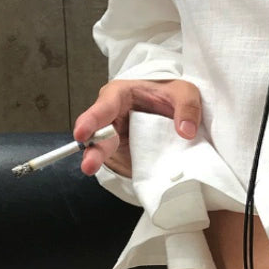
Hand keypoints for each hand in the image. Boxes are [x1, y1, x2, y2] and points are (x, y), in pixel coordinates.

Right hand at [73, 78, 202, 177]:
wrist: (174, 109)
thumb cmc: (169, 94)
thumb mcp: (184, 92)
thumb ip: (186, 106)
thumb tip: (186, 131)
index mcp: (119, 96)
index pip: (103, 107)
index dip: (91, 120)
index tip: (82, 133)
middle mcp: (112, 117)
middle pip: (97, 133)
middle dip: (91, 149)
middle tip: (88, 164)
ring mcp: (116, 137)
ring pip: (103, 150)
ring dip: (97, 161)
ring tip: (90, 169)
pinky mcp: (123, 153)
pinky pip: (121, 162)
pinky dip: (123, 170)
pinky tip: (124, 175)